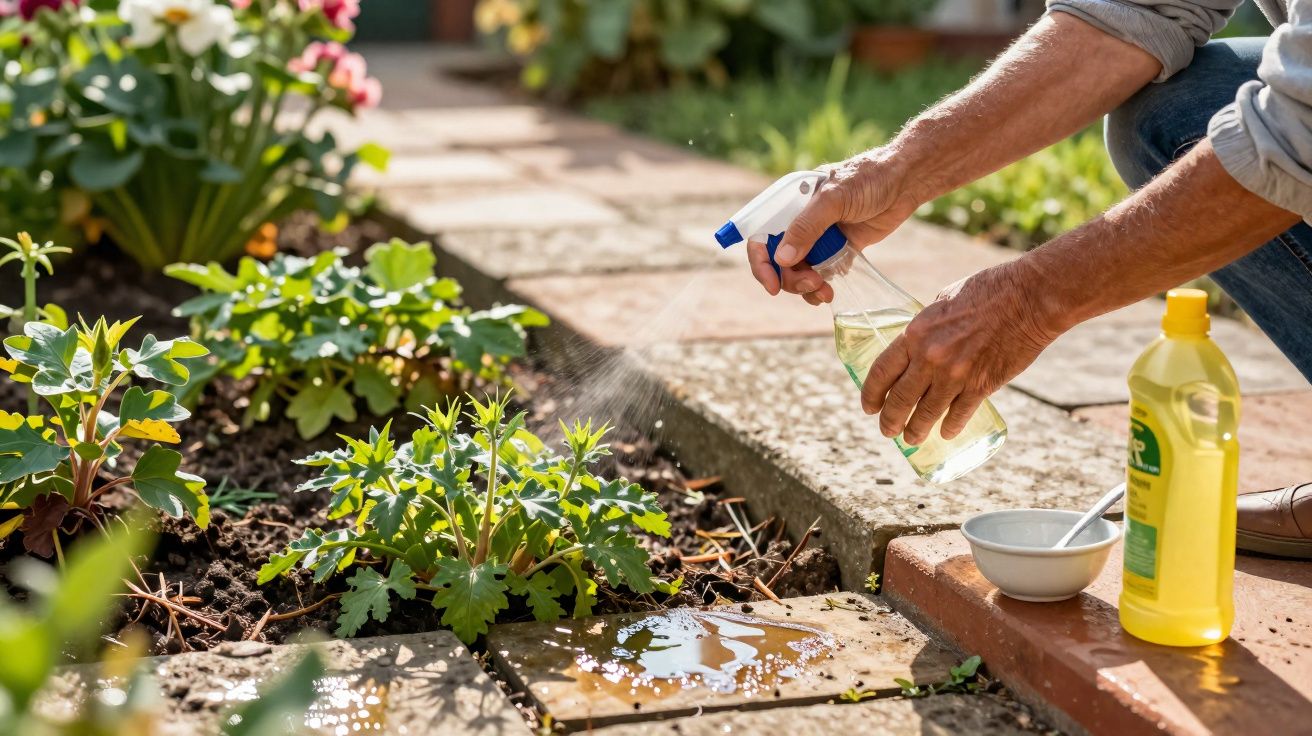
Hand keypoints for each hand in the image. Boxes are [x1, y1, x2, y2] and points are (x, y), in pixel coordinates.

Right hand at [748, 149, 923, 305]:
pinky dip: (819, 287)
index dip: (761, 262)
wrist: (905, 181)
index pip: (762, 237)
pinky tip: (829, 291)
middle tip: (812, 283)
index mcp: (790, 205)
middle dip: (790, 278)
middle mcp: (800, 222)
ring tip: (823, 292)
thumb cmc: (868, 178)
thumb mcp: (834, 199)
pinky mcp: (838, 250)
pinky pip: (820, 274)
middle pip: (779, 261)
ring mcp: (819, 238)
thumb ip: (807, 227)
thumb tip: (781, 259)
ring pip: (798, 271)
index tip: (772, 286)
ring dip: (805, 287)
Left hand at [860, 261, 1061, 444]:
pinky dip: (951, 426)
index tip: (869, 407)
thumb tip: (917, 345)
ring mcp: (956, 375)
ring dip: (916, 430)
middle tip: (888, 431)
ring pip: (927, 413)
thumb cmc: (988, 291)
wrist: (1029, 298)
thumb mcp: (943, 302)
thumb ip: (928, 329)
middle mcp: (930, 358)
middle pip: (900, 399)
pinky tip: (945, 433)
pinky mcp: (982, 385)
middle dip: (890, 420)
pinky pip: (959, 414)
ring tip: (911, 439)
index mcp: (916, 334)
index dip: (871, 394)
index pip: (882, 372)